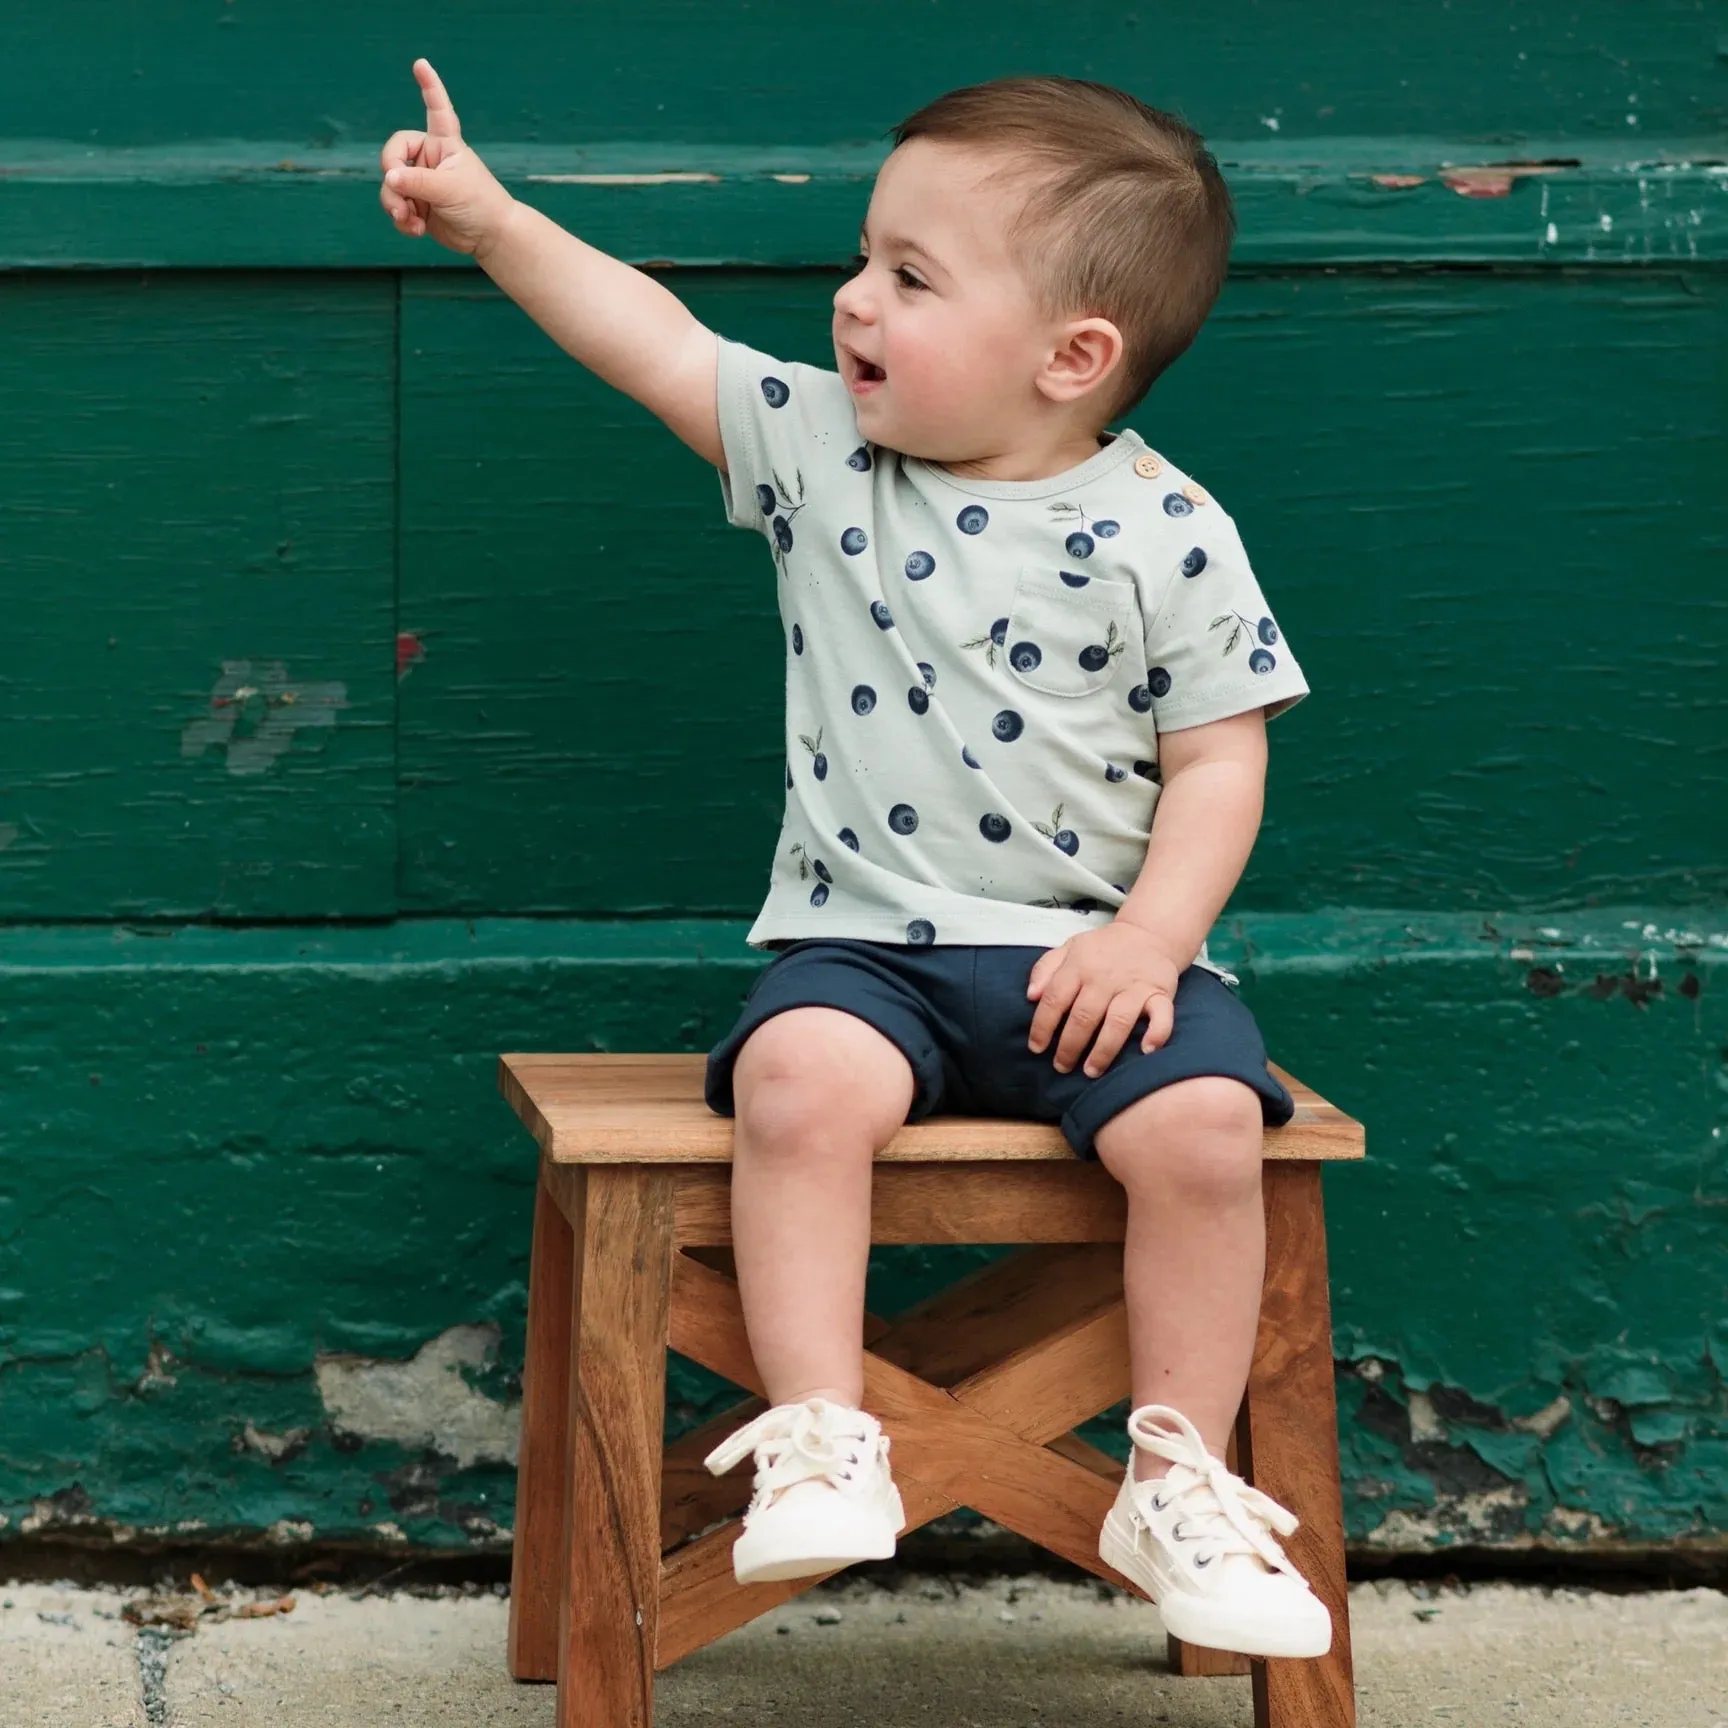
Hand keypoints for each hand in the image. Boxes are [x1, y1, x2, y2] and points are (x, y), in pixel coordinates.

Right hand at [379, 58, 514, 256]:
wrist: (490, 237)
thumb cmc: (480, 205)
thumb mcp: (449, 189)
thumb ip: (417, 182)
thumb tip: (389, 177)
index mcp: (444, 143)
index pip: (436, 109)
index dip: (429, 87)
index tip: (421, 63)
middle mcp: (429, 158)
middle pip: (393, 155)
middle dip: (392, 177)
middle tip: (398, 193)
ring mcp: (421, 182)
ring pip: (391, 185)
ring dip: (394, 204)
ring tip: (408, 219)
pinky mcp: (418, 205)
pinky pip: (396, 206)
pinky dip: (401, 220)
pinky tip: (415, 230)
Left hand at [1026, 923, 1181, 1078]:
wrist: (1149, 934)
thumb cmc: (1102, 949)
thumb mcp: (1069, 948)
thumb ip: (1045, 969)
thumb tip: (1031, 996)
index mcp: (1079, 965)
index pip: (1055, 998)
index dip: (1043, 1026)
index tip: (1036, 1048)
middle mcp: (1105, 977)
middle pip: (1084, 1016)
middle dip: (1070, 1046)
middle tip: (1062, 1067)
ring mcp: (1134, 986)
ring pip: (1118, 1021)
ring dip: (1103, 1050)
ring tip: (1091, 1071)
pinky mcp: (1160, 992)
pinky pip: (1162, 1015)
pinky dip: (1157, 1033)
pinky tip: (1146, 1051)